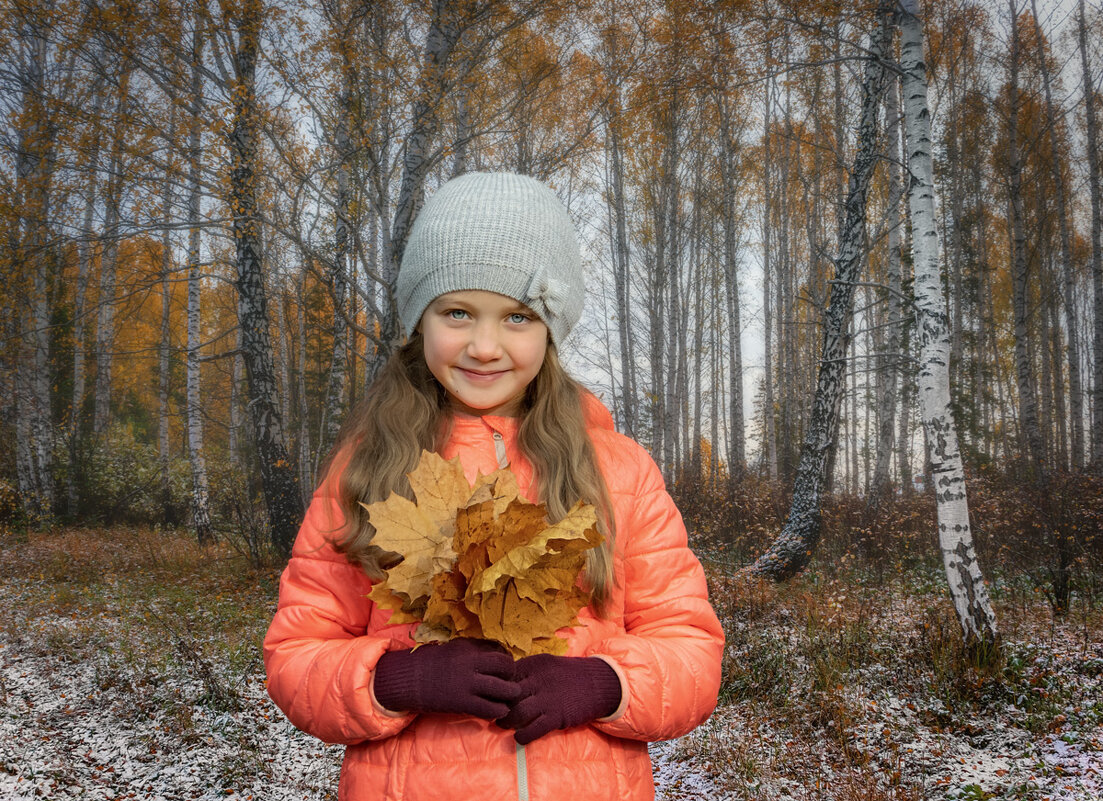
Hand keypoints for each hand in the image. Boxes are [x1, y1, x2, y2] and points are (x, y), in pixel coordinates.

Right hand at [373, 638, 520, 718]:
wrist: (409, 679)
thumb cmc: (433, 664)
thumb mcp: (456, 648)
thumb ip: (477, 650)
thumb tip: (500, 652)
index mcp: (470, 649)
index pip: (502, 654)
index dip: (509, 664)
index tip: (506, 671)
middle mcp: (471, 664)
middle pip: (507, 668)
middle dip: (513, 677)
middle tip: (510, 684)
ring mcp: (467, 684)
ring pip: (504, 690)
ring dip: (510, 696)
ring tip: (506, 699)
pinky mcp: (462, 702)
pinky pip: (490, 709)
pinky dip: (498, 711)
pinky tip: (496, 710)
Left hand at [496, 654, 621, 744]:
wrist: (599, 682)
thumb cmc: (570, 675)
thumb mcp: (548, 665)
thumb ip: (529, 672)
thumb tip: (505, 682)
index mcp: (536, 664)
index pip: (507, 675)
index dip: (498, 687)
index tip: (494, 695)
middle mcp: (540, 679)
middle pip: (509, 694)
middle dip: (498, 705)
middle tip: (493, 713)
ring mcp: (548, 698)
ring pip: (518, 712)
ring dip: (506, 722)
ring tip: (502, 725)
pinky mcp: (557, 716)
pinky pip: (534, 729)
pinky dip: (523, 736)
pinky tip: (519, 737)